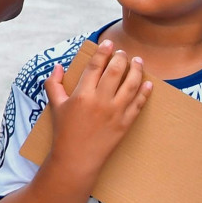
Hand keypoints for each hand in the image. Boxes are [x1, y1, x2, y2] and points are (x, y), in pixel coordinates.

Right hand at [45, 40, 151, 182]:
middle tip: (123, 52)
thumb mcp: (55, 106)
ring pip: (131, 84)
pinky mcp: (125, 123)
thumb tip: (58, 66)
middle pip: (115, 71)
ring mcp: (115, 112)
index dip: (103, 51)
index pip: (95, 66)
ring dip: (136, 70)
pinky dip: (145, 91)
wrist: (77, 159)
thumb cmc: (64, 132)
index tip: (108, 43)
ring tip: (138, 62)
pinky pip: (139, 103)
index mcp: (82, 94)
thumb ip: (53, 83)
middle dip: (121, 58)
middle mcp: (100, 101)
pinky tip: (147, 83)